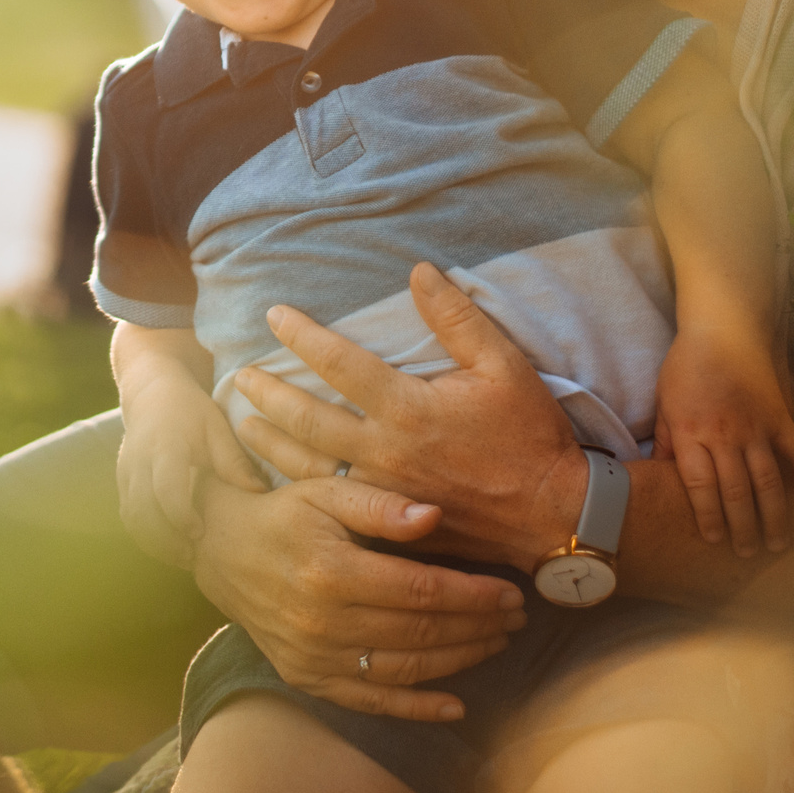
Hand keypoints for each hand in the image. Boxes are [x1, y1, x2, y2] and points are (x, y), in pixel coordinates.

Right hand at [115, 363, 265, 567]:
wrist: (152, 394)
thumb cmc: (191, 411)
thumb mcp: (216, 428)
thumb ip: (234, 462)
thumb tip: (259, 494)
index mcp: (165, 445)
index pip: (165, 488)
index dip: (180, 516)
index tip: (199, 532)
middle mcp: (138, 460)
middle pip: (142, 511)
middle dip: (165, 539)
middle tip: (194, 557)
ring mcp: (125, 472)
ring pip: (131, 518)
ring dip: (154, 542)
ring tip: (184, 556)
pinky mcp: (121, 482)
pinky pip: (128, 517)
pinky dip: (146, 536)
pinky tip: (171, 545)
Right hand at [189, 474, 525, 722]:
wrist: (221, 552)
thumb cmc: (283, 514)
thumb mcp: (325, 492)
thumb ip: (380, 505)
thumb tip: (434, 516)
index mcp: (333, 570)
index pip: (421, 590)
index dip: (472, 595)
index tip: (510, 592)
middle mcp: (324, 621)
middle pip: (421, 632)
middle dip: (478, 627)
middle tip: (516, 618)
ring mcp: (315, 656)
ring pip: (405, 669)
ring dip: (460, 661)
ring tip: (496, 643)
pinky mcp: (308, 678)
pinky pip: (371, 701)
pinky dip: (417, 708)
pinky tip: (456, 706)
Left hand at [231, 263, 590, 571]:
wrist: (553, 516)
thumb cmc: (530, 437)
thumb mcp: (505, 366)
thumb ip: (458, 318)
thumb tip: (420, 270)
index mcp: (407, 409)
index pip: (338, 363)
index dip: (302, 336)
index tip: (274, 315)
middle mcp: (384, 451)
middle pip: (307, 419)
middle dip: (268, 394)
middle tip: (239, 375)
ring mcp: (382, 491)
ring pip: (308, 466)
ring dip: (271, 442)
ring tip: (243, 423)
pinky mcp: (389, 522)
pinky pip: (331, 501)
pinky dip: (298, 485)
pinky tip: (280, 477)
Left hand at [656, 321, 793, 557]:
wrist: (721, 330)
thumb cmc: (685, 367)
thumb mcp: (664, 403)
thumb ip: (665, 441)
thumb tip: (657, 475)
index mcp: (690, 434)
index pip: (700, 486)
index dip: (708, 516)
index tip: (715, 541)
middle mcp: (723, 436)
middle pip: (735, 492)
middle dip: (742, 527)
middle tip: (748, 554)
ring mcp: (754, 427)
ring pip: (767, 480)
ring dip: (774, 515)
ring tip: (778, 543)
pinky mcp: (779, 416)